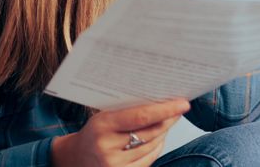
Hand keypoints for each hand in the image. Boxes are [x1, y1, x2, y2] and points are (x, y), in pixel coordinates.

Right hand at [51, 98, 188, 166]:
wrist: (76, 157)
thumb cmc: (95, 131)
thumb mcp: (105, 115)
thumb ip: (129, 110)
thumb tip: (162, 100)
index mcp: (103, 125)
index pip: (142, 116)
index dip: (166, 109)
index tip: (183, 103)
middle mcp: (108, 146)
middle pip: (151, 132)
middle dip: (169, 119)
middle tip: (179, 108)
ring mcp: (114, 164)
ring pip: (152, 145)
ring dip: (164, 132)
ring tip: (168, 121)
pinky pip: (149, 159)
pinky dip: (157, 147)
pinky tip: (158, 138)